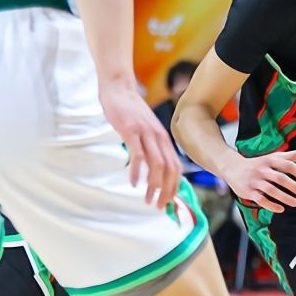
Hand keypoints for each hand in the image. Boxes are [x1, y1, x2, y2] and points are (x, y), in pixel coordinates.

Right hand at [99, 79, 180, 207]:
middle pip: (170, 169)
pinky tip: (133, 182)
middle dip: (166, 191)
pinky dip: (136, 171)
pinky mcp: (131, 130)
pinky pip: (138, 154)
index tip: (168, 202)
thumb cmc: (130, 111)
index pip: (176, 168)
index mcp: (164, 139)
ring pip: (157, 165)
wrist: (119, 88)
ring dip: (153, 185)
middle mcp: (159, 137)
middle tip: (159, 206)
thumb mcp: (146, 130)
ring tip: (147, 199)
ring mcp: (146, 133)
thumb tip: (152, 167)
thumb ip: (151, 146)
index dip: (174, 187)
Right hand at [227, 145, 295, 211]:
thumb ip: (292, 155)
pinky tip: (281, 209)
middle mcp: (262, 169)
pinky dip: (271, 205)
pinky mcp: (248, 191)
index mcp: (270, 160)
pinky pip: (260, 200)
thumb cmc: (259, 163)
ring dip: (285, 197)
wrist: (233, 167)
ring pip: (271, 190)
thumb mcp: (274, 157)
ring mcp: (254, 181)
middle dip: (294, 187)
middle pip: (280, 178)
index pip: (288, 165)